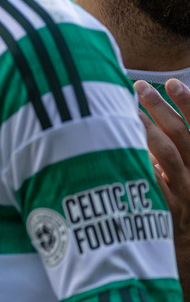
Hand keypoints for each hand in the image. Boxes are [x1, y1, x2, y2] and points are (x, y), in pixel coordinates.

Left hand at [135, 79, 189, 301]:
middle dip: (161, 109)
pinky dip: (138, 168)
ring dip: (145, 131)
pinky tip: (118, 150)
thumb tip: (144, 133)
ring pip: (167, 157)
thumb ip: (168, 163)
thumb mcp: (180, 186)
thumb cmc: (186, 220)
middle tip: (137, 86)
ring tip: (125, 110)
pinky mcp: (170, 215)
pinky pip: (152, 187)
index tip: (171, 80)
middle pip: (181, 137)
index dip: (189, 104)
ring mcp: (187, 196)